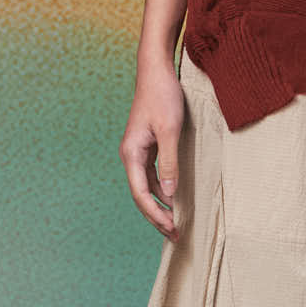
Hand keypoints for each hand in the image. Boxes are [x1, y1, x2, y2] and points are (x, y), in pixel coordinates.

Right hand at [121, 52, 187, 237]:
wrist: (156, 71)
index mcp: (131, 153)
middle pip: (141, 195)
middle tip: (175, 235)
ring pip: (146, 187)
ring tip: (175, 223)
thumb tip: (170, 193)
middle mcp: (130, 155)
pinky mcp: (147, 146)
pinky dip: (162, 190)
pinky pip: (152, 176)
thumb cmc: (162, 96)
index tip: (172, 229)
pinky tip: (174, 199)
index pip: (141, 194)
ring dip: (160, 206)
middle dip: (156, 216)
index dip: (155, 214)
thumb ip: (170, 161)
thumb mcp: (170, 130)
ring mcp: (138, 151)